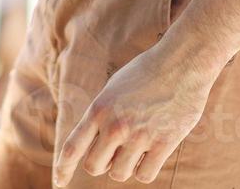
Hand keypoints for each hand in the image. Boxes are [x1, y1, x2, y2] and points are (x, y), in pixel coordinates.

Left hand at [54, 41, 216, 184]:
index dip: (63, 168)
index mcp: (98, 109)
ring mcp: (139, 136)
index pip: (72, 147)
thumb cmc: (146, 73)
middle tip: (114, 153)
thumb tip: (97, 145)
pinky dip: (145, 169)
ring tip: (136, 146)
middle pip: (94, 166)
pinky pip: (145, 175)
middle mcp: (114, 125)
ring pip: (119, 174)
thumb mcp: (113, 89)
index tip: (59, 182)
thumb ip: (101, 116)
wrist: (180, 62)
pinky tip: (151, 153)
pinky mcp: (163, 143)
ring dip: (125, 166)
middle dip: (102, 163)